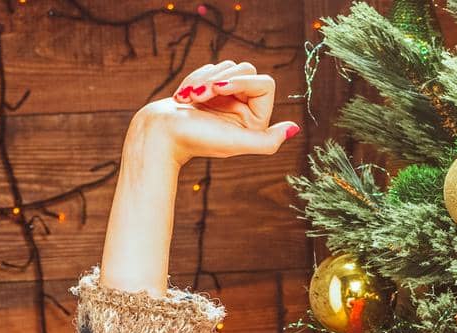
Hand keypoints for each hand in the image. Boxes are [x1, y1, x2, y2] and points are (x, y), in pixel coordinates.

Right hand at [127, 58, 298, 168]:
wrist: (162, 133)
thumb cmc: (197, 139)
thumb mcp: (236, 143)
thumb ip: (267, 141)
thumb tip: (295, 129)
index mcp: (255, 122)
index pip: (264, 83)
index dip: (242, 81)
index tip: (219, 90)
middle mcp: (245, 110)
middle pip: (247, 69)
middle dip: (221, 78)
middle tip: (201, 95)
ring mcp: (227, 99)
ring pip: (228, 66)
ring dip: (206, 78)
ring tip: (192, 99)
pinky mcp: (210, 91)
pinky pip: (212, 68)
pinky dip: (196, 79)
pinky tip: (185, 98)